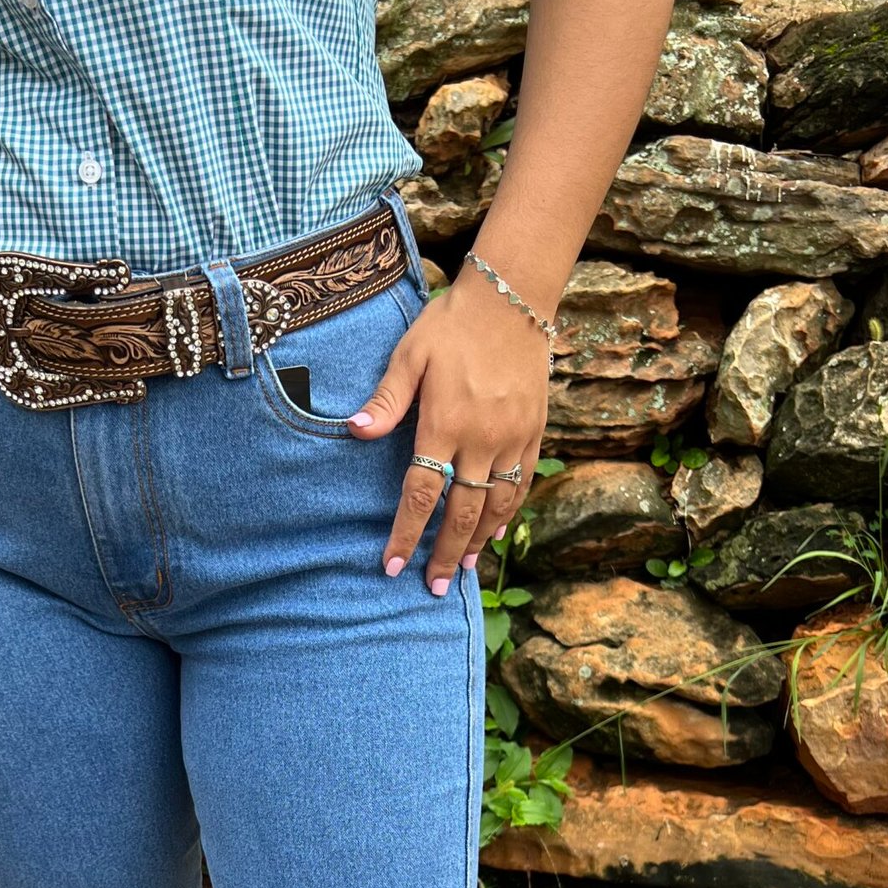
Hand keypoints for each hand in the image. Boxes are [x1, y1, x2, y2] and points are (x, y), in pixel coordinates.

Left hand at [347, 265, 551, 594]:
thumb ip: (386, 400)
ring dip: (478, 542)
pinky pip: (521, 484)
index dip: (406, 533)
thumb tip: (353, 432)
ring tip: (464, 571)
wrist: (513, 299)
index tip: (393, 565)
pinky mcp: (534, 432)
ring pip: (495, 506)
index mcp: (445, 424)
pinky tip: (497, 533)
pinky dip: (508, 513)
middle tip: (432, 587)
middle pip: (461, 513)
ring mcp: (512, 438)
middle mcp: (482, 439)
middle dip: (444, 554)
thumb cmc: (451, 325)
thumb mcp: (410, 355)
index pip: (421, 493)